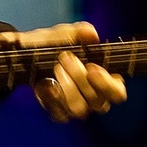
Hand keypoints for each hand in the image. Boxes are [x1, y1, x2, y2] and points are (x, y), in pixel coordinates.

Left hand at [0, 21, 126, 121]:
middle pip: (98, 102)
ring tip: (55, 68)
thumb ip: (79, 32)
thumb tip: (91, 34)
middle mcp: (94, 97)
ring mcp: (78, 107)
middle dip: (80, 78)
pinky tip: (45, 83)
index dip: (107, 84)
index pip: (117, 93)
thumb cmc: (56, 45)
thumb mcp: (65, 34)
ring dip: (67, 89)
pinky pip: (60, 114)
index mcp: (105, 79)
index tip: (91, 68)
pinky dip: (51, 99)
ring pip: (79, 109)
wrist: (28, 55)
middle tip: (65, 58)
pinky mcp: (60, 112)